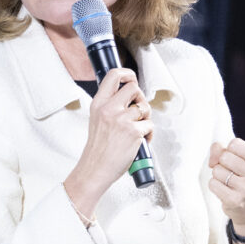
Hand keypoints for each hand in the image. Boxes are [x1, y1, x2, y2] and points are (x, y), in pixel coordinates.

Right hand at [64, 66, 152, 220]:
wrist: (95, 169)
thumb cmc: (98, 150)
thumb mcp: (96, 120)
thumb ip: (109, 107)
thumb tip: (129, 98)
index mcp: (98, 104)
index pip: (113, 76)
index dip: (126, 74)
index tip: (131, 78)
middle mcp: (109, 109)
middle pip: (134, 88)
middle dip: (141, 98)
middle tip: (139, 110)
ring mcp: (122, 120)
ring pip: (145, 108)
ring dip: (146, 119)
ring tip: (138, 130)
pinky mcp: (134, 132)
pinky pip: (150, 126)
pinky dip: (149, 135)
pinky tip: (140, 141)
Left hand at [209, 137, 244, 238]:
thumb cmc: (242, 179)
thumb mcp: (239, 160)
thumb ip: (223, 149)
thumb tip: (214, 148)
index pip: (235, 144)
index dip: (229, 151)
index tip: (236, 161)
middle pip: (224, 157)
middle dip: (222, 164)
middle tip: (231, 174)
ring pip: (217, 170)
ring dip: (218, 176)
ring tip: (228, 183)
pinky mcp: (234, 200)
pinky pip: (213, 184)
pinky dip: (215, 186)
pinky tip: (225, 191)